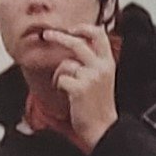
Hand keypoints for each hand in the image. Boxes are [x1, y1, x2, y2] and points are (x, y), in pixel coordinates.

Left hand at [43, 25, 117, 149]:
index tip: (72, 29)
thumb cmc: (98, 104)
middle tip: (46, 34)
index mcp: (108, 63)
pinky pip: (60, 78)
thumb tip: (73, 48)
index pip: (99, 35)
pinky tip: (67, 95)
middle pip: (78, 42)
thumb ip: (92, 63)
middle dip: (59, 36)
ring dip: (59, 74)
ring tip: (63, 85)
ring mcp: (91, 77)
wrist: (103, 127)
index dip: (84, 28)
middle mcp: (101, 67)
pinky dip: (58, 86)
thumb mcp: (102, 79)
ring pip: (65, 63)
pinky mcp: (79, 88)